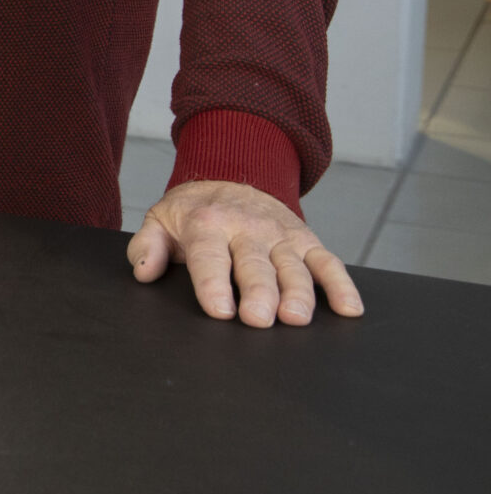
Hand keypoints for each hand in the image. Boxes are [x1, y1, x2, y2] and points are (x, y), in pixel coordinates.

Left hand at [128, 179, 363, 326]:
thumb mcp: (160, 219)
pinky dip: (341, 285)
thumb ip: (147, 246)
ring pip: (293, 267)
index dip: (214, 284)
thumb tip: (144, 271)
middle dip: (258, 293)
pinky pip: (328, 262)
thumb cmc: (194, 211)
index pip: (209, 257)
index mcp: (207, 224)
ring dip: (298, 293)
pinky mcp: (306, 240)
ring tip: (295, 317)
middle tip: (259, 320)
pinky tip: (349, 308)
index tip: (220, 311)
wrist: (232, 173)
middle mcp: (247, 229)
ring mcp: (280, 235)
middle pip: (254, 265)